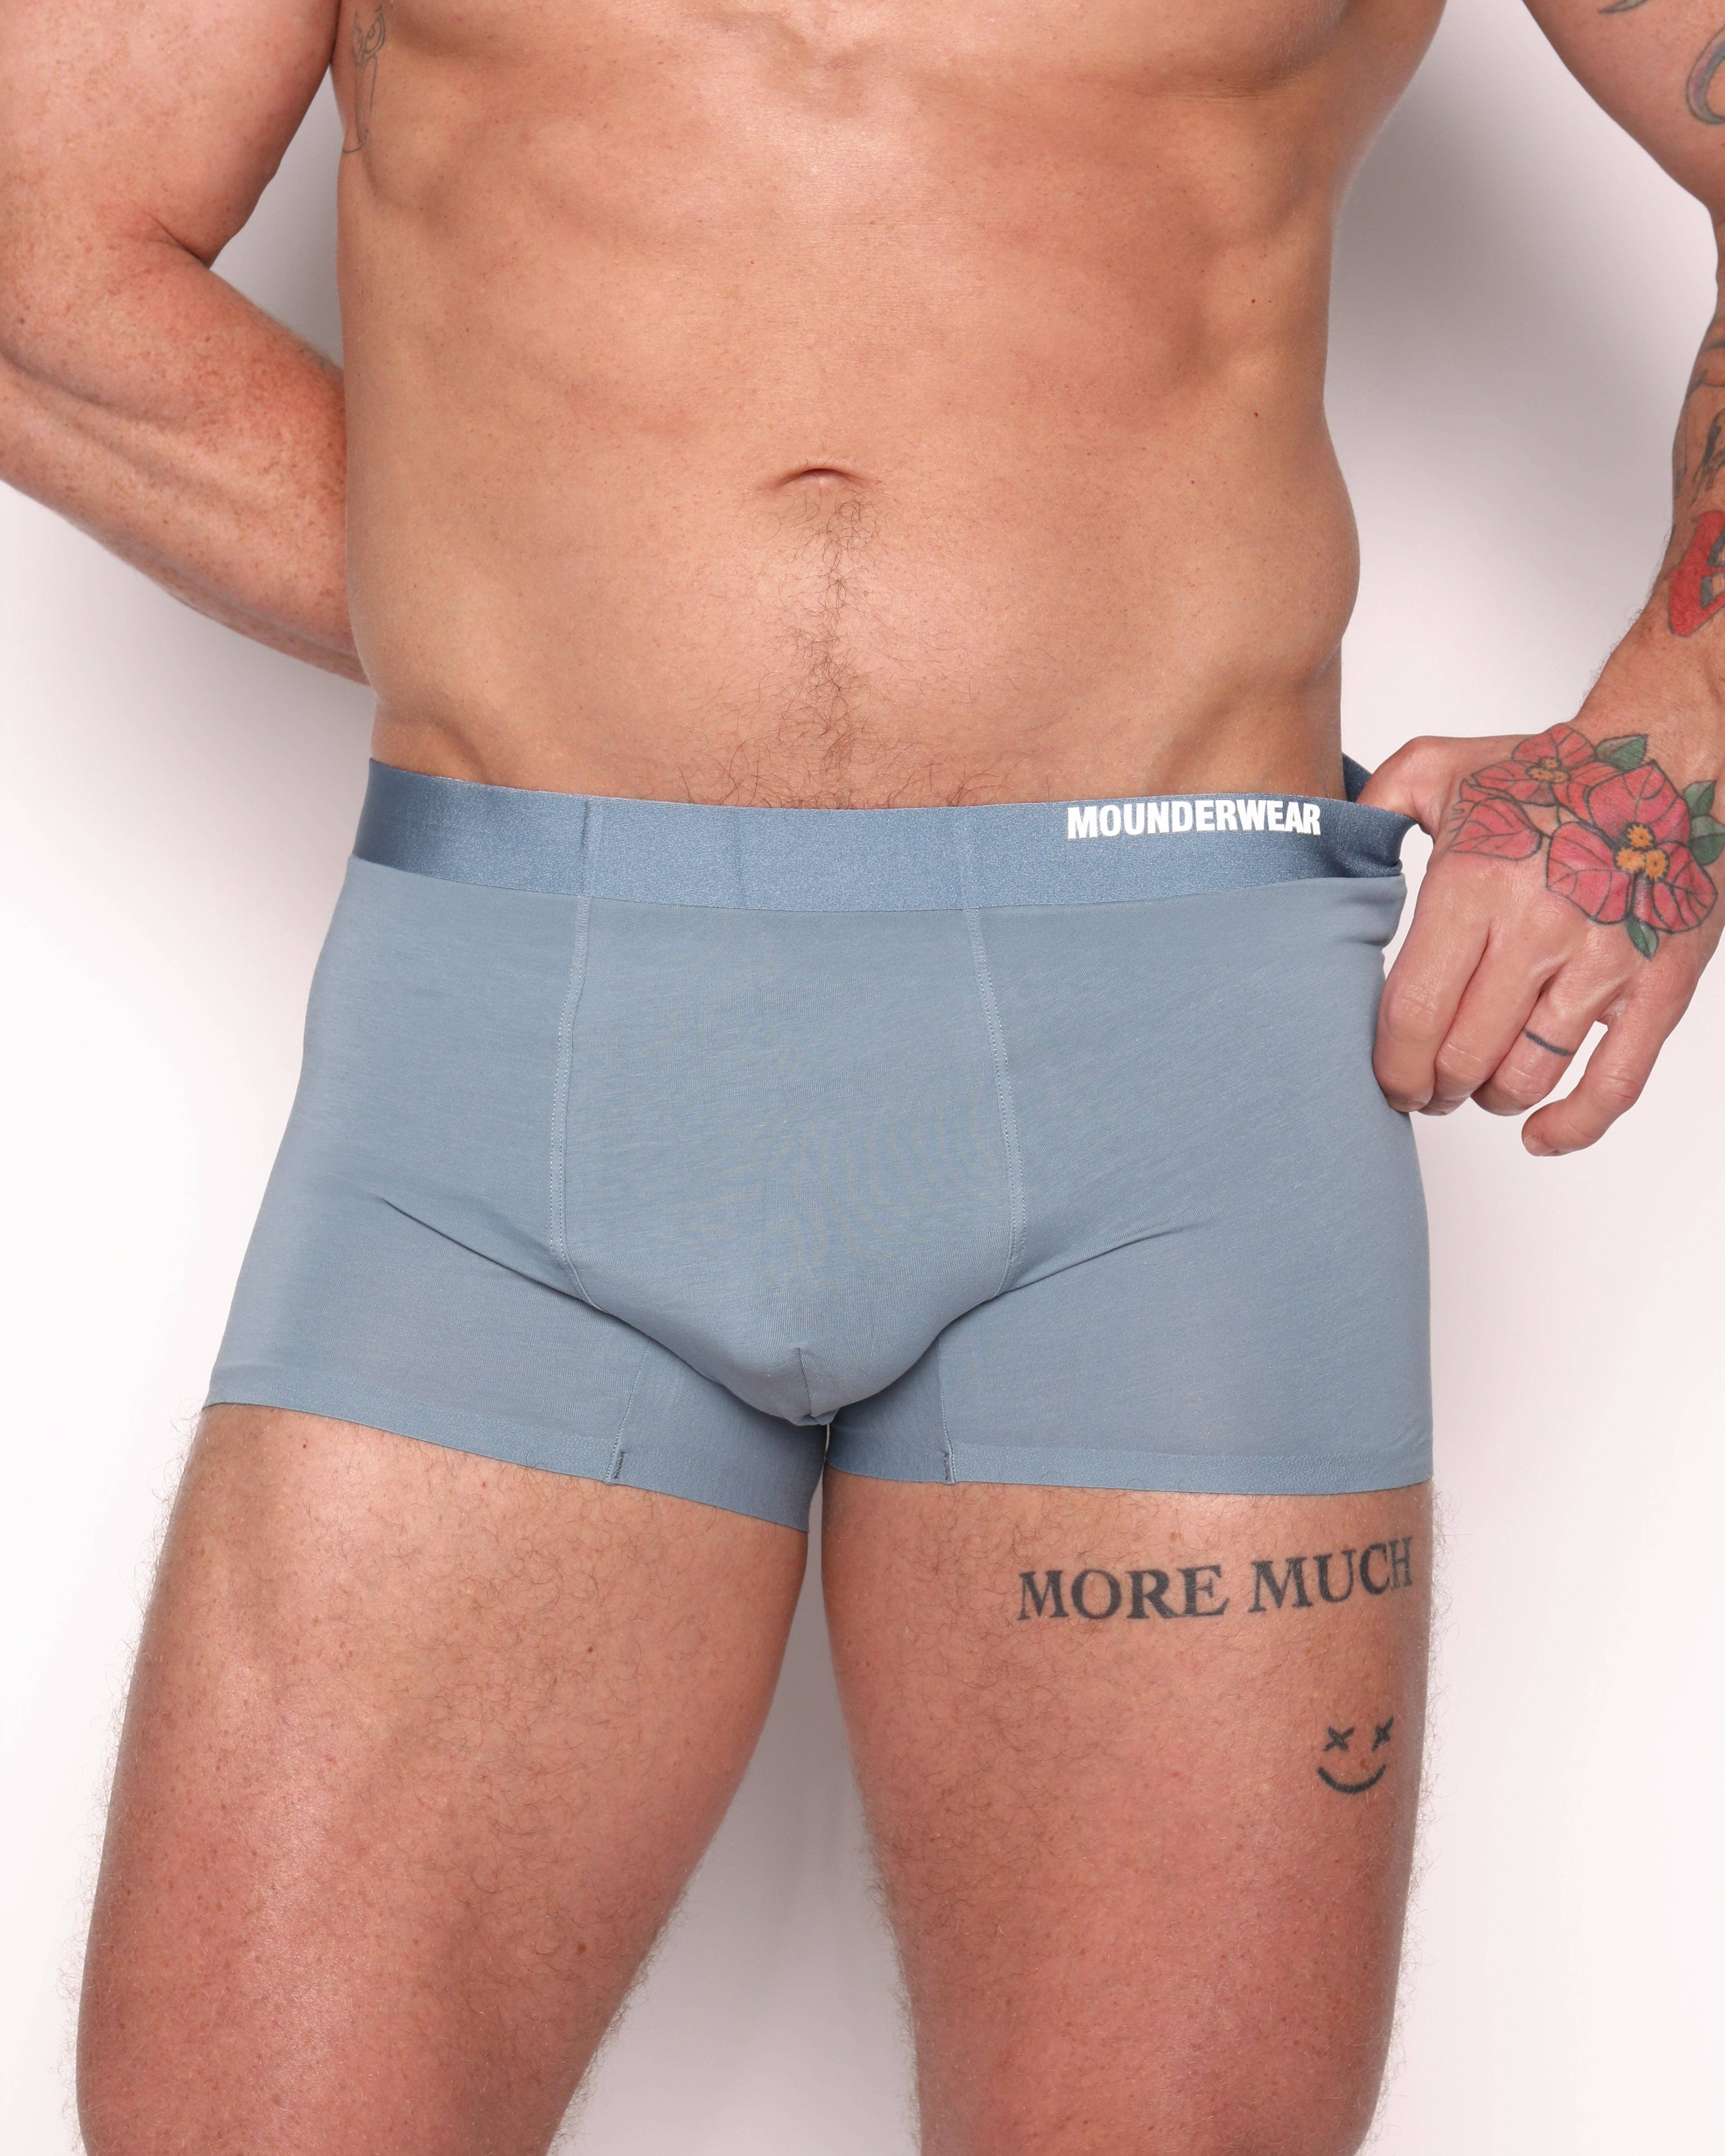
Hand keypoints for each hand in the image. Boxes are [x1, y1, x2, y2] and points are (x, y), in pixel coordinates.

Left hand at [1360, 724, 1722, 1153]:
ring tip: (1473, 1087)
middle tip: (1421, 1088)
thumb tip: (1327, 849)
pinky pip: (1616, 1082)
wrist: (1667, 756)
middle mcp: (1538, 927)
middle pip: (1464, 1053)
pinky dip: (1572, 1125)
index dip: (1389, 1064)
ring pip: (1527, 1074)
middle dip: (1431, 1087)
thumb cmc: (1554, 772)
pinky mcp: (1659, 983)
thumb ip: (1374, 808)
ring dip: (1489, 1097)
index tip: (1382, 1079)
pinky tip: (1539, 1134)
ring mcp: (1603, 960)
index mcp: (1475, 883)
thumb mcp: (1441, 769)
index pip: (1413, 1012)